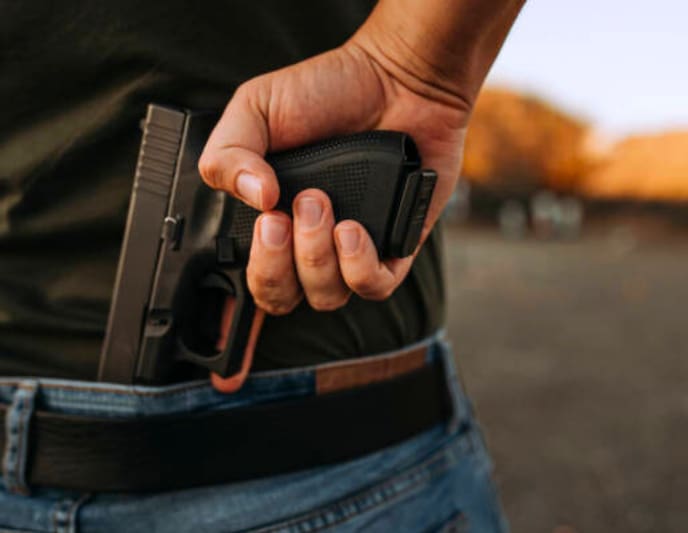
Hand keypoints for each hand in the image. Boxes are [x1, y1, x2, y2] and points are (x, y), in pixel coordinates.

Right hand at [198, 39, 469, 314]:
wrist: (397, 78)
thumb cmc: (328, 90)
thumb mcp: (256, 106)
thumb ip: (229, 152)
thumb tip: (252, 199)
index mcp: (275, 216)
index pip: (255, 274)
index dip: (257, 264)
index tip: (267, 221)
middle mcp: (312, 240)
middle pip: (283, 298)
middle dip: (279, 266)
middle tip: (293, 211)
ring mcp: (355, 247)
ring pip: (326, 296)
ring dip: (317, 259)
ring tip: (325, 206)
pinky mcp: (395, 245)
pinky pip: (374, 287)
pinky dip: (358, 267)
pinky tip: (353, 229)